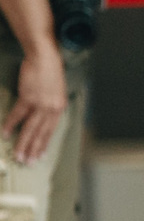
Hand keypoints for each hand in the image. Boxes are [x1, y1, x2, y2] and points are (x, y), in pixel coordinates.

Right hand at [5, 44, 64, 164]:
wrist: (45, 58)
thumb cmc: (50, 73)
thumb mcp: (56, 93)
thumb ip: (50, 106)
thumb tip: (41, 117)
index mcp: (60, 108)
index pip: (51, 131)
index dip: (44, 145)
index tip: (40, 156)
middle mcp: (52, 109)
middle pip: (41, 134)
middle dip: (33, 150)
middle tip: (27, 162)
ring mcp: (40, 104)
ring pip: (30, 128)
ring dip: (23, 143)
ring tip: (18, 154)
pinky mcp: (28, 97)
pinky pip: (18, 115)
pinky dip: (10, 124)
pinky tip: (5, 133)